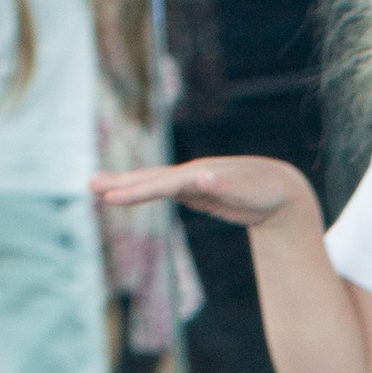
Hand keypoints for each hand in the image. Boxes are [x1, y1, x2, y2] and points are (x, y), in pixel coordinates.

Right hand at [91, 153, 314, 226]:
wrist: (280, 187)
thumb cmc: (264, 190)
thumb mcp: (246, 189)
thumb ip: (223, 184)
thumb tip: (202, 176)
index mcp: (198, 175)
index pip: (161, 185)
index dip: (137, 192)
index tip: (112, 198)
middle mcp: (190, 174)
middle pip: (150, 179)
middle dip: (121, 184)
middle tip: (91, 186)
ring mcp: (191, 181)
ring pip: (153, 183)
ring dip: (127, 185)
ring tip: (99, 188)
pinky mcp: (196, 190)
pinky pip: (163, 190)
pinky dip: (145, 190)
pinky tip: (131, 192)